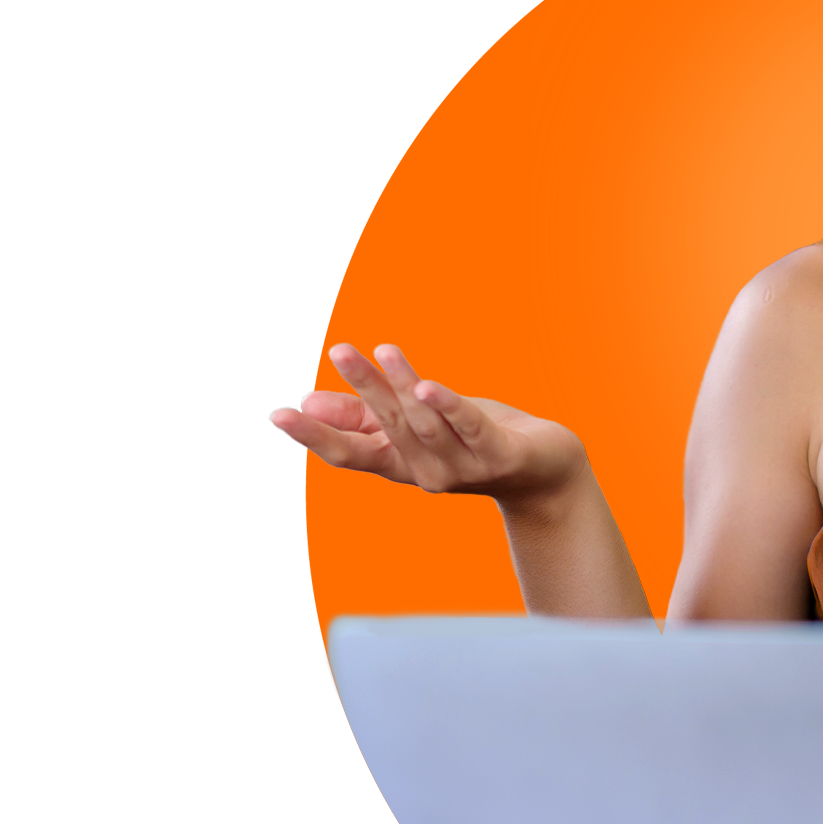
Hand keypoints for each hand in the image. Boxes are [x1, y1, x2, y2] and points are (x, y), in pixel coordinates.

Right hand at [267, 343, 586, 506]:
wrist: (546, 473)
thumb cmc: (474, 441)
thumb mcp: (415, 427)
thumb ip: (363, 418)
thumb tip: (305, 401)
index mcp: (402, 465)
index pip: (349, 453)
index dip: (313, 435)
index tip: (276, 414)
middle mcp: (427, 472)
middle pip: (387, 427)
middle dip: (362, 387)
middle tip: (337, 350)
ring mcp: (465, 466)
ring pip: (425, 422)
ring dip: (402, 386)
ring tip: (382, 351)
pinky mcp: (500, 453)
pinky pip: (470, 426)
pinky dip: (449, 407)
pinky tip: (428, 387)